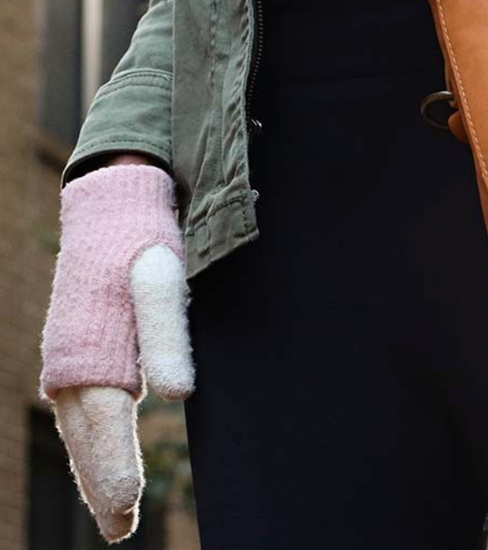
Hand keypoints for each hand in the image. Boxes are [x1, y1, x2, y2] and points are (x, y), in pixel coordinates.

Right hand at [40, 165, 193, 542]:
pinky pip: (84, 407)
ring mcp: (73, 358)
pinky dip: (92, 438)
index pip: (104, 425)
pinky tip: (104, 457)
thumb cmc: (141, 242)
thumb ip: (168, 336)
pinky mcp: (83, 350)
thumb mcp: (162, 279)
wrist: (112, 208)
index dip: (114, 468)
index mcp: (91, 351)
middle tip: (121, 528)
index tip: (126, 507)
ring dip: (95, 466)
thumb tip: (176, 395)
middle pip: (86, 437)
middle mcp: (73, 362)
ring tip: (115, 509)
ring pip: (81, 427)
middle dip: (102, 482)